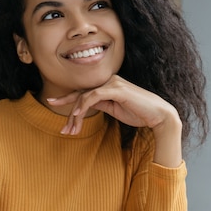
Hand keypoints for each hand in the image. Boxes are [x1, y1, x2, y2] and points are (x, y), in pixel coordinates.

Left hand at [48, 75, 182, 166]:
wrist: (159, 115)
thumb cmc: (140, 113)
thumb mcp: (115, 110)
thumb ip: (102, 105)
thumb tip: (86, 107)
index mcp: (108, 85)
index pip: (83, 91)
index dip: (66, 97)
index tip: (51, 101)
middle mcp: (109, 81)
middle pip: (81, 95)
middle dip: (68, 110)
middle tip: (62, 127)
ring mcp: (113, 83)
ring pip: (85, 97)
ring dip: (76, 115)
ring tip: (71, 130)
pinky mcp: (116, 89)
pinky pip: (94, 96)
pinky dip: (84, 105)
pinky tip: (77, 116)